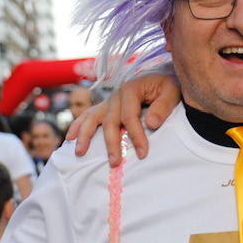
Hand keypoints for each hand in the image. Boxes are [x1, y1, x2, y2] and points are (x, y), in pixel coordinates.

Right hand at [67, 73, 181, 163]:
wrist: (162, 79)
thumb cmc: (167, 87)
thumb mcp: (172, 92)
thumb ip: (163, 106)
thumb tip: (151, 124)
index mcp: (131, 89)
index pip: (130, 117)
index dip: (136, 136)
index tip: (143, 154)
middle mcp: (116, 95)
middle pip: (110, 121)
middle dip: (112, 143)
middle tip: (115, 163)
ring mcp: (108, 101)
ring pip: (92, 118)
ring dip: (85, 136)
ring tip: (80, 153)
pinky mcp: (105, 107)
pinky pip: (88, 116)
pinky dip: (78, 126)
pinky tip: (70, 139)